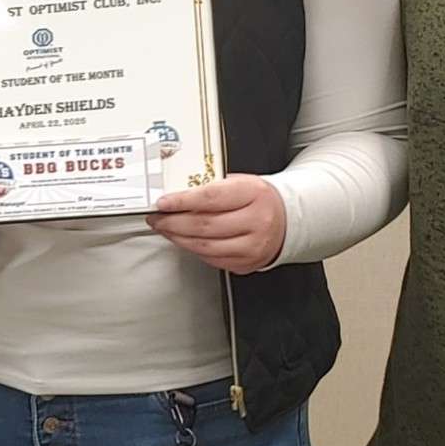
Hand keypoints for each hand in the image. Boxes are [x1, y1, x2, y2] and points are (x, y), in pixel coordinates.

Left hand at [147, 174, 287, 272]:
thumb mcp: (241, 183)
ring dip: (179, 238)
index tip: (163, 203)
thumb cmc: (259, 199)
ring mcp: (253, 245)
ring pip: (205, 246)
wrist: (286, 219)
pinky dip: (193, 250)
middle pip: (204, 225)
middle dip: (173, 222)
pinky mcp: (247, 263)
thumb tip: (176, 196)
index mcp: (254, 194)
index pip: (210, 198)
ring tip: (166, 229)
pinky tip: (184, 240)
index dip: (181, 202)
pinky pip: (212, 259)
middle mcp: (256, 221)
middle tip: (158, 218)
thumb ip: (212, 188)